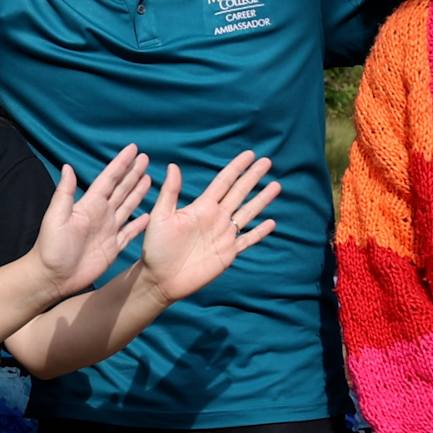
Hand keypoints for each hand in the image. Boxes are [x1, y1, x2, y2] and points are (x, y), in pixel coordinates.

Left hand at [31, 145, 152, 300]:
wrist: (53, 276)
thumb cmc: (51, 247)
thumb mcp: (56, 217)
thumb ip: (65, 193)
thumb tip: (69, 166)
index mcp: (89, 205)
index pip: (109, 179)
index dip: (121, 164)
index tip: (133, 149)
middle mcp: (101, 214)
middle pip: (121, 189)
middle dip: (133, 173)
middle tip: (146, 158)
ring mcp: (108, 230)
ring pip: (128, 206)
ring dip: (139, 192)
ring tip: (150, 178)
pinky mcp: (113, 247)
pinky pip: (130, 232)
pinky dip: (140, 224)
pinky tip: (149, 215)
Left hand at [139, 153, 278, 305]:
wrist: (160, 278)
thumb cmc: (156, 248)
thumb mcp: (161, 216)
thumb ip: (170, 193)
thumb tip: (174, 166)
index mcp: (202, 207)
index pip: (224, 182)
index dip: (237, 168)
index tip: (250, 154)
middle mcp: (216, 218)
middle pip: (239, 193)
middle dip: (253, 178)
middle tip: (267, 162)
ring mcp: (223, 235)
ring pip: (248, 213)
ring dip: (262, 200)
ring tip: (276, 186)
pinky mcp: (227, 253)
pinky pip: (247, 240)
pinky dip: (259, 233)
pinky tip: (271, 223)